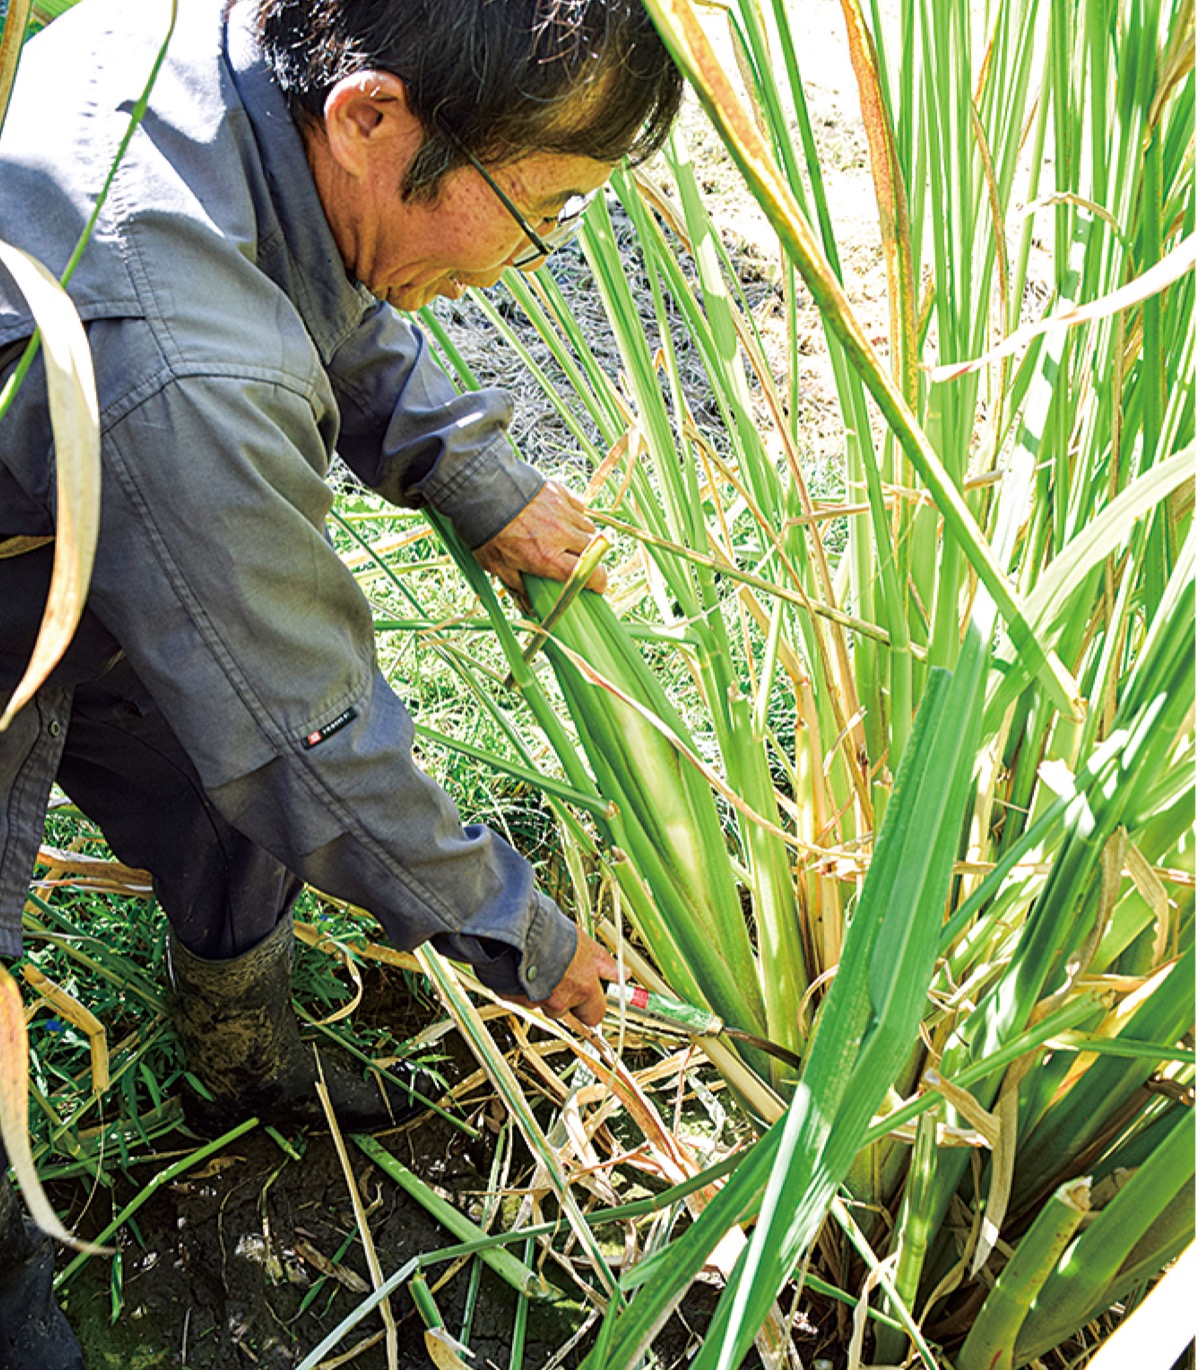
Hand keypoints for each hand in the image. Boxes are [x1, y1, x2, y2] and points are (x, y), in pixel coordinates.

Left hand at [474, 480, 607, 596]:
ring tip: (569, 539)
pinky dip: (576, 515)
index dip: (598, 582)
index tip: (598, 586)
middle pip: (593, 550)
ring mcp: (563, 512)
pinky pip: (580, 507)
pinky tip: (563, 518)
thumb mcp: (498, 566)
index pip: (588, 574)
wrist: (480, 492)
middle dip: (591, 558)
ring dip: (583, 536)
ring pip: (588, 528)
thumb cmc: (486, 532)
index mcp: (548, 558)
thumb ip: (518, 585)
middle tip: (580, 561)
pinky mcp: (560, 493)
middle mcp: (561, 536)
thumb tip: (531, 605)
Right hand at [505, 930, 616, 1027]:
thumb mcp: (586, 944)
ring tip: (539, 966)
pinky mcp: (514, 999)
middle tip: (562, 978)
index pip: (596, 1014)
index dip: (593, 1005)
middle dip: (566, 1000)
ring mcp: (537, 1002)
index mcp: (583, 988)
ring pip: (544, 1004)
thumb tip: (623, 973)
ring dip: (543, 991)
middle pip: (568, 1012)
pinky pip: (522, 997)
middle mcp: (561, 1001)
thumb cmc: (551, 933)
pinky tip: (522, 968)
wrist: (517, 930)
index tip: (593, 995)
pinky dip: (522, 987)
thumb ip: (604, 963)